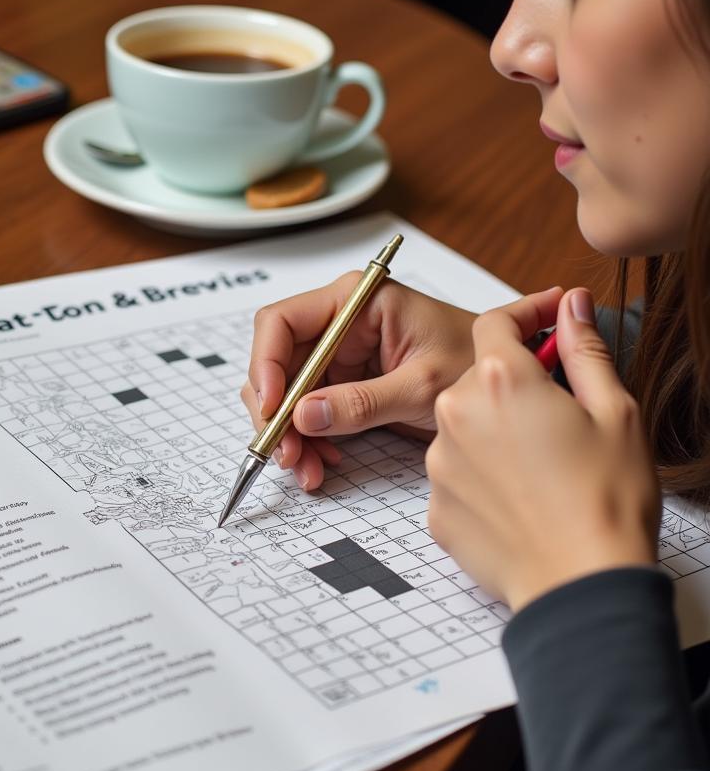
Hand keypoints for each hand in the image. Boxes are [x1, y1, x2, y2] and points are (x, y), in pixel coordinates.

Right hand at [242, 277, 542, 489]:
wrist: (505, 386)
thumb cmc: (477, 363)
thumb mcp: (423, 386)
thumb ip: (363, 401)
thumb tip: (304, 415)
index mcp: (356, 302)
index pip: (282, 322)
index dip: (265, 363)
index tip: (271, 407)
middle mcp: (339, 324)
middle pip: (277, 363)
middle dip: (275, 411)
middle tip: (285, 453)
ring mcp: (339, 356)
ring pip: (288, 394)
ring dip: (289, 433)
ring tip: (306, 468)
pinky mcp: (344, 385)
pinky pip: (308, 413)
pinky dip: (308, 441)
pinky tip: (321, 463)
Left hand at [426, 287, 660, 612]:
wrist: (580, 585)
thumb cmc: (606, 501)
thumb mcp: (615, 411)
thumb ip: (584, 349)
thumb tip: (571, 305)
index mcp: (499, 381)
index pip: (495, 323)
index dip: (523, 319)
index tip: (545, 323)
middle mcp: (455, 415)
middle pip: (475, 379)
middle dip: (511, 387)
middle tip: (556, 416)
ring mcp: (438, 464)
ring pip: (463, 427)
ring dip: (492, 434)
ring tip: (540, 467)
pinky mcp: (433, 506)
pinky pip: (456, 474)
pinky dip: (481, 477)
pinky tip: (519, 498)